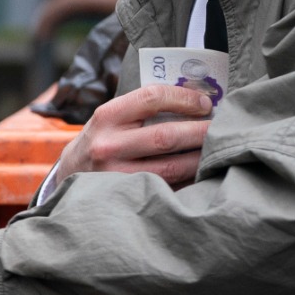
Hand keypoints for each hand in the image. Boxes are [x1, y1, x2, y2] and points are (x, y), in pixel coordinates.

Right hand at [56, 85, 212, 187]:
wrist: (70, 175)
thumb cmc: (102, 139)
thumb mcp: (111, 117)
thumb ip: (144, 108)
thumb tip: (198, 100)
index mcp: (106, 117)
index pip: (152, 98)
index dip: (185, 97)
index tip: (205, 102)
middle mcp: (109, 147)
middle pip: (167, 137)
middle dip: (202, 130)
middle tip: (224, 127)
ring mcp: (117, 176)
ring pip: (172, 167)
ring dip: (201, 157)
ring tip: (218, 149)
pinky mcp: (128, 197)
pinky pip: (170, 188)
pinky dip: (190, 179)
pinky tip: (202, 172)